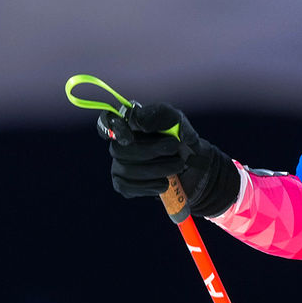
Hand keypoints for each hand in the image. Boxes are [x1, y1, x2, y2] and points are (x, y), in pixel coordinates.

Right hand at [99, 102, 240, 217]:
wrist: (194, 166)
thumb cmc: (181, 139)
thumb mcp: (178, 121)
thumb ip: (161, 115)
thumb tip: (138, 121)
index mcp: (129, 123)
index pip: (107, 121)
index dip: (113, 128)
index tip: (130, 137)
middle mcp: (119, 143)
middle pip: (120, 150)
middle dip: (151, 150)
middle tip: (175, 148)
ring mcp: (118, 165)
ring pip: (127, 170)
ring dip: (157, 169)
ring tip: (178, 165)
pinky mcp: (123, 185)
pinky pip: (127, 187)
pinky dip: (149, 185)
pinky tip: (165, 183)